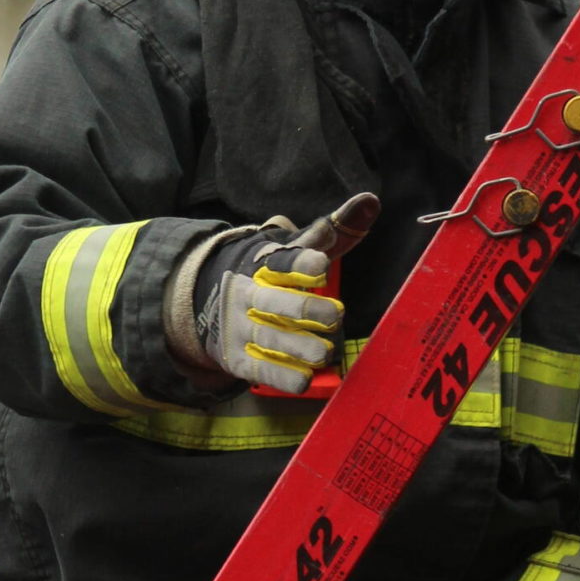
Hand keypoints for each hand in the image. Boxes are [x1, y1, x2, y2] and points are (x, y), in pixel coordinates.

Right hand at [192, 192, 379, 394]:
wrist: (209, 302)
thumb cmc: (271, 275)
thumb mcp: (297, 249)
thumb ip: (335, 230)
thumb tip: (370, 201)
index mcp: (264, 264)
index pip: (282, 262)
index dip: (300, 264)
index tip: (321, 267)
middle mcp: (249, 295)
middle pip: (274, 303)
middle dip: (305, 310)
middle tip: (335, 315)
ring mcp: (241, 328)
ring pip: (270, 338)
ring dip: (299, 347)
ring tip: (324, 352)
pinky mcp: (239, 359)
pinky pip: (262, 370)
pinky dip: (284, 376)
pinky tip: (305, 379)